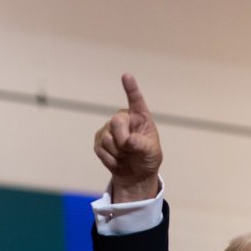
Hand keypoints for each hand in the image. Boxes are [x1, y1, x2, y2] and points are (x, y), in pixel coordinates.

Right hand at [94, 73, 161, 202]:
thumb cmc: (147, 158)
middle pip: (116, 122)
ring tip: (126, 155)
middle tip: (130, 150)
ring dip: (118, 153)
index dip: (131, 88)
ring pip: (107, 139)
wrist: (136, 174)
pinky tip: (117, 160)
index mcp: (140, 116)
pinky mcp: (99, 141)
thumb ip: (142, 145)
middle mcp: (124, 118)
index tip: (127, 76)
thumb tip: (128, 141)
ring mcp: (109, 129)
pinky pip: (100, 150)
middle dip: (122, 140)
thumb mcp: (151, 152)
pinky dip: (111, 160)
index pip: (135, 100)